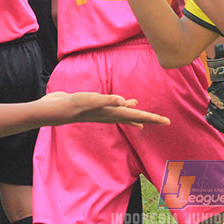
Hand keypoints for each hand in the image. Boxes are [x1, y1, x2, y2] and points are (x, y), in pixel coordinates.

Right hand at [39, 91, 169, 128]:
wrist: (56, 109)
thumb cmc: (74, 104)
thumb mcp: (92, 100)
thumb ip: (108, 101)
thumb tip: (124, 101)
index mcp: (113, 113)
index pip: (138, 117)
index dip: (152, 118)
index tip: (167, 122)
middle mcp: (110, 114)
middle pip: (134, 117)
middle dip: (149, 119)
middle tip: (165, 122)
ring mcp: (103, 112)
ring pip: (123, 115)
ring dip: (135, 115)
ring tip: (144, 115)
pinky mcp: (96, 107)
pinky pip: (113, 109)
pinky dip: (121, 106)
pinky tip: (121, 103)